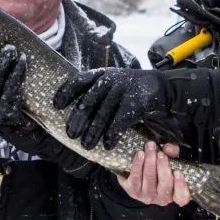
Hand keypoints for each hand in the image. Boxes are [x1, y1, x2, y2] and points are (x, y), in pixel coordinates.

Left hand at [53, 68, 169, 150]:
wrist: (162, 89)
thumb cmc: (131, 92)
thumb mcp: (112, 86)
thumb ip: (96, 94)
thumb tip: (73, 115)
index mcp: (102, 74)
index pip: (79, 80)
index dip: (67, 92)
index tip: (56, 105)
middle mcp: (111, 79)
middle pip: (89, 100)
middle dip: (78, 119)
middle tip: (71, 135)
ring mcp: (124, 88)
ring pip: (104, 113)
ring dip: (94, 131)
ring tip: (86, 145)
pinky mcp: (137, 101)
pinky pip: (121, 120)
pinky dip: (113, 134)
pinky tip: (108, 144)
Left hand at [116, 141, 190, 205]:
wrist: (137, 175)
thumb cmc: (159, 169)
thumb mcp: (170, 160)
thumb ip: (173, 153)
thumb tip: (167, 148)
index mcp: (174, 194)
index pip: (182, 197)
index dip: (180, 185)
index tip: (178, 172)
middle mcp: (161, 198)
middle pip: (165, 184)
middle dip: (163, 166)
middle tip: (161, 154)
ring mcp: (146, 196)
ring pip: (149, 178)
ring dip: (150, 161)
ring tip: (150, 148)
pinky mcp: (132, 191)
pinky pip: (136, 177)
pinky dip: (138, 163)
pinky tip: (140, 154)